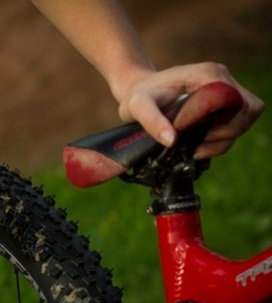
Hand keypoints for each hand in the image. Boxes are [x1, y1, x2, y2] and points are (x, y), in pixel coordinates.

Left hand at [116, 62, 263, 157]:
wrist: (137, 91)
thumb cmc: (137, 97)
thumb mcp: (137, 107)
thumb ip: (152, 122)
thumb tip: (172, 141)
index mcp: (206, 74)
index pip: (236, 101)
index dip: (225, 124)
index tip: (201, 138)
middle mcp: (220, 77)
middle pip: (247, 109)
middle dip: (228, 133)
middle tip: (200, 146)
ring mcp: (223, 87)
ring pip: (245, 116)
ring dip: (226, 137)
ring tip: (198, 147)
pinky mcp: (221, 99)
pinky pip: (235, 120)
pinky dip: (223, 137)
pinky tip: (201, 143)